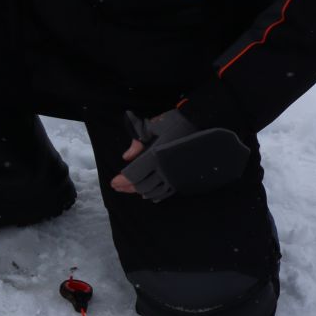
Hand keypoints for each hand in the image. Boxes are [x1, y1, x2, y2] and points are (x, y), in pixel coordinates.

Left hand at [111, 110, 250, 200]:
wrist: (202, 122)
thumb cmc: (175, 121)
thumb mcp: (152, 126)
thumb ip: (137, 140)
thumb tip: (126, 157)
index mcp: (155, 155)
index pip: (134, 174)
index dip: (122, 180)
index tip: (113, 182)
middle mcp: (165, 168)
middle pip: (142, 185)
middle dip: (128, 188)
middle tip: (118, 187)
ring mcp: (176, 174)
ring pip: (154, 191)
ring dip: (140, 192)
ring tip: (131, 190)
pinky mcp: (184, 177)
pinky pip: (168, 191)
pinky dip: (156, 194)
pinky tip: (150, 194)